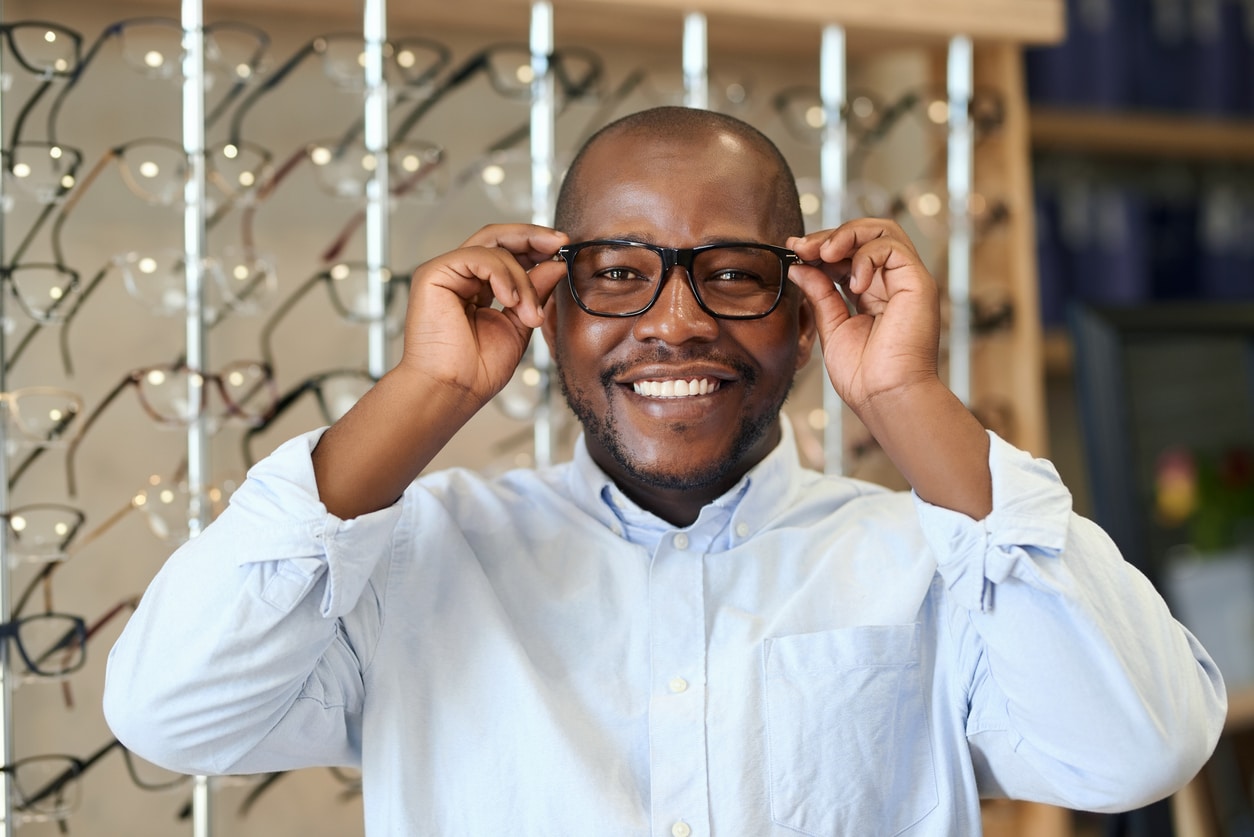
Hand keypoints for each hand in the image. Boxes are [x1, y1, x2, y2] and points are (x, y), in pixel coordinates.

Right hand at [399, 223, 568, 408]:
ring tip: (528, 311)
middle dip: (532, 236)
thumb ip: (535, 292)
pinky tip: (511, 300)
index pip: (507, 253)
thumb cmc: (478, 370)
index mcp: (477, 287)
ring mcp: (445, 273)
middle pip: (497, 237)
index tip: (563, 247)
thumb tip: (556, 264)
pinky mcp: (433, 274)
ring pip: (492, 247)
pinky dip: (502, 275)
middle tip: (559, 242)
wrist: (453, 391)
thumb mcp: (520, 324)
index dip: (534, 245)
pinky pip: (477, 257)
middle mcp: (459, 276)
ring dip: (521, 276)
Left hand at [786, 219, 940, 418]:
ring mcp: (906, 281)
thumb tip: (798, 266)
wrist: (885, 397)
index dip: (822, 247)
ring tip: (824, 252)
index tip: (794, 249)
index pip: (849, 254)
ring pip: (883, 230)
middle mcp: (892, 283)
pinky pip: (892, 247)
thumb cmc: (863, 375)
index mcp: (873, 294)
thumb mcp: (831, 327)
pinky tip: (853, 283)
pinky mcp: (918, 283)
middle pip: (867, 234)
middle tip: (803, 246)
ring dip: (847, 235)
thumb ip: (819, 294)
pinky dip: (866, 256)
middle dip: (831, 235)